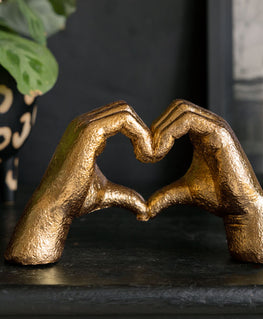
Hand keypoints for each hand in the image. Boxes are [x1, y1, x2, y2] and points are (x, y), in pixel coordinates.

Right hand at [5, 101, 152, 264]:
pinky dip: (141, 134)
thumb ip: (125, 195)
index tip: (147, 157)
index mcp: (86, 132)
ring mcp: (84, 124)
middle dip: (143, 129)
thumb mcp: (107, 193)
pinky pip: (124, 119)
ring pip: (126, 111)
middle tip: (150, 156)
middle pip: (124, 109)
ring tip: (147, 157)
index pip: (120, 116)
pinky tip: (142, 156)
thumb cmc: (75, 201)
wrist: (55, 208)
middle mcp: (83, 123)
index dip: (139, 132)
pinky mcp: (89, 131)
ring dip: (144, 132)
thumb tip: (144, 209)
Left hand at [148, 100, 262, 262]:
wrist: (239, 207)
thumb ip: (164, 195)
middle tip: (147, 153)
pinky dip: (170, 132)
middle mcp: (211, 125)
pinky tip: (162, 152)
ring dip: (161, 130)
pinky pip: (189, 120)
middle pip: (177, 106)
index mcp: (202, 133)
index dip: (156, 129)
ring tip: (154, 154)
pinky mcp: (220, 133)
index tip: (145, 154)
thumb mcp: (182, 192)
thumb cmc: (216, 197)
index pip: (175, 113)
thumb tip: (144, 212)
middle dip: (157, 126)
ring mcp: (217, 126)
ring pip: (181, 109)